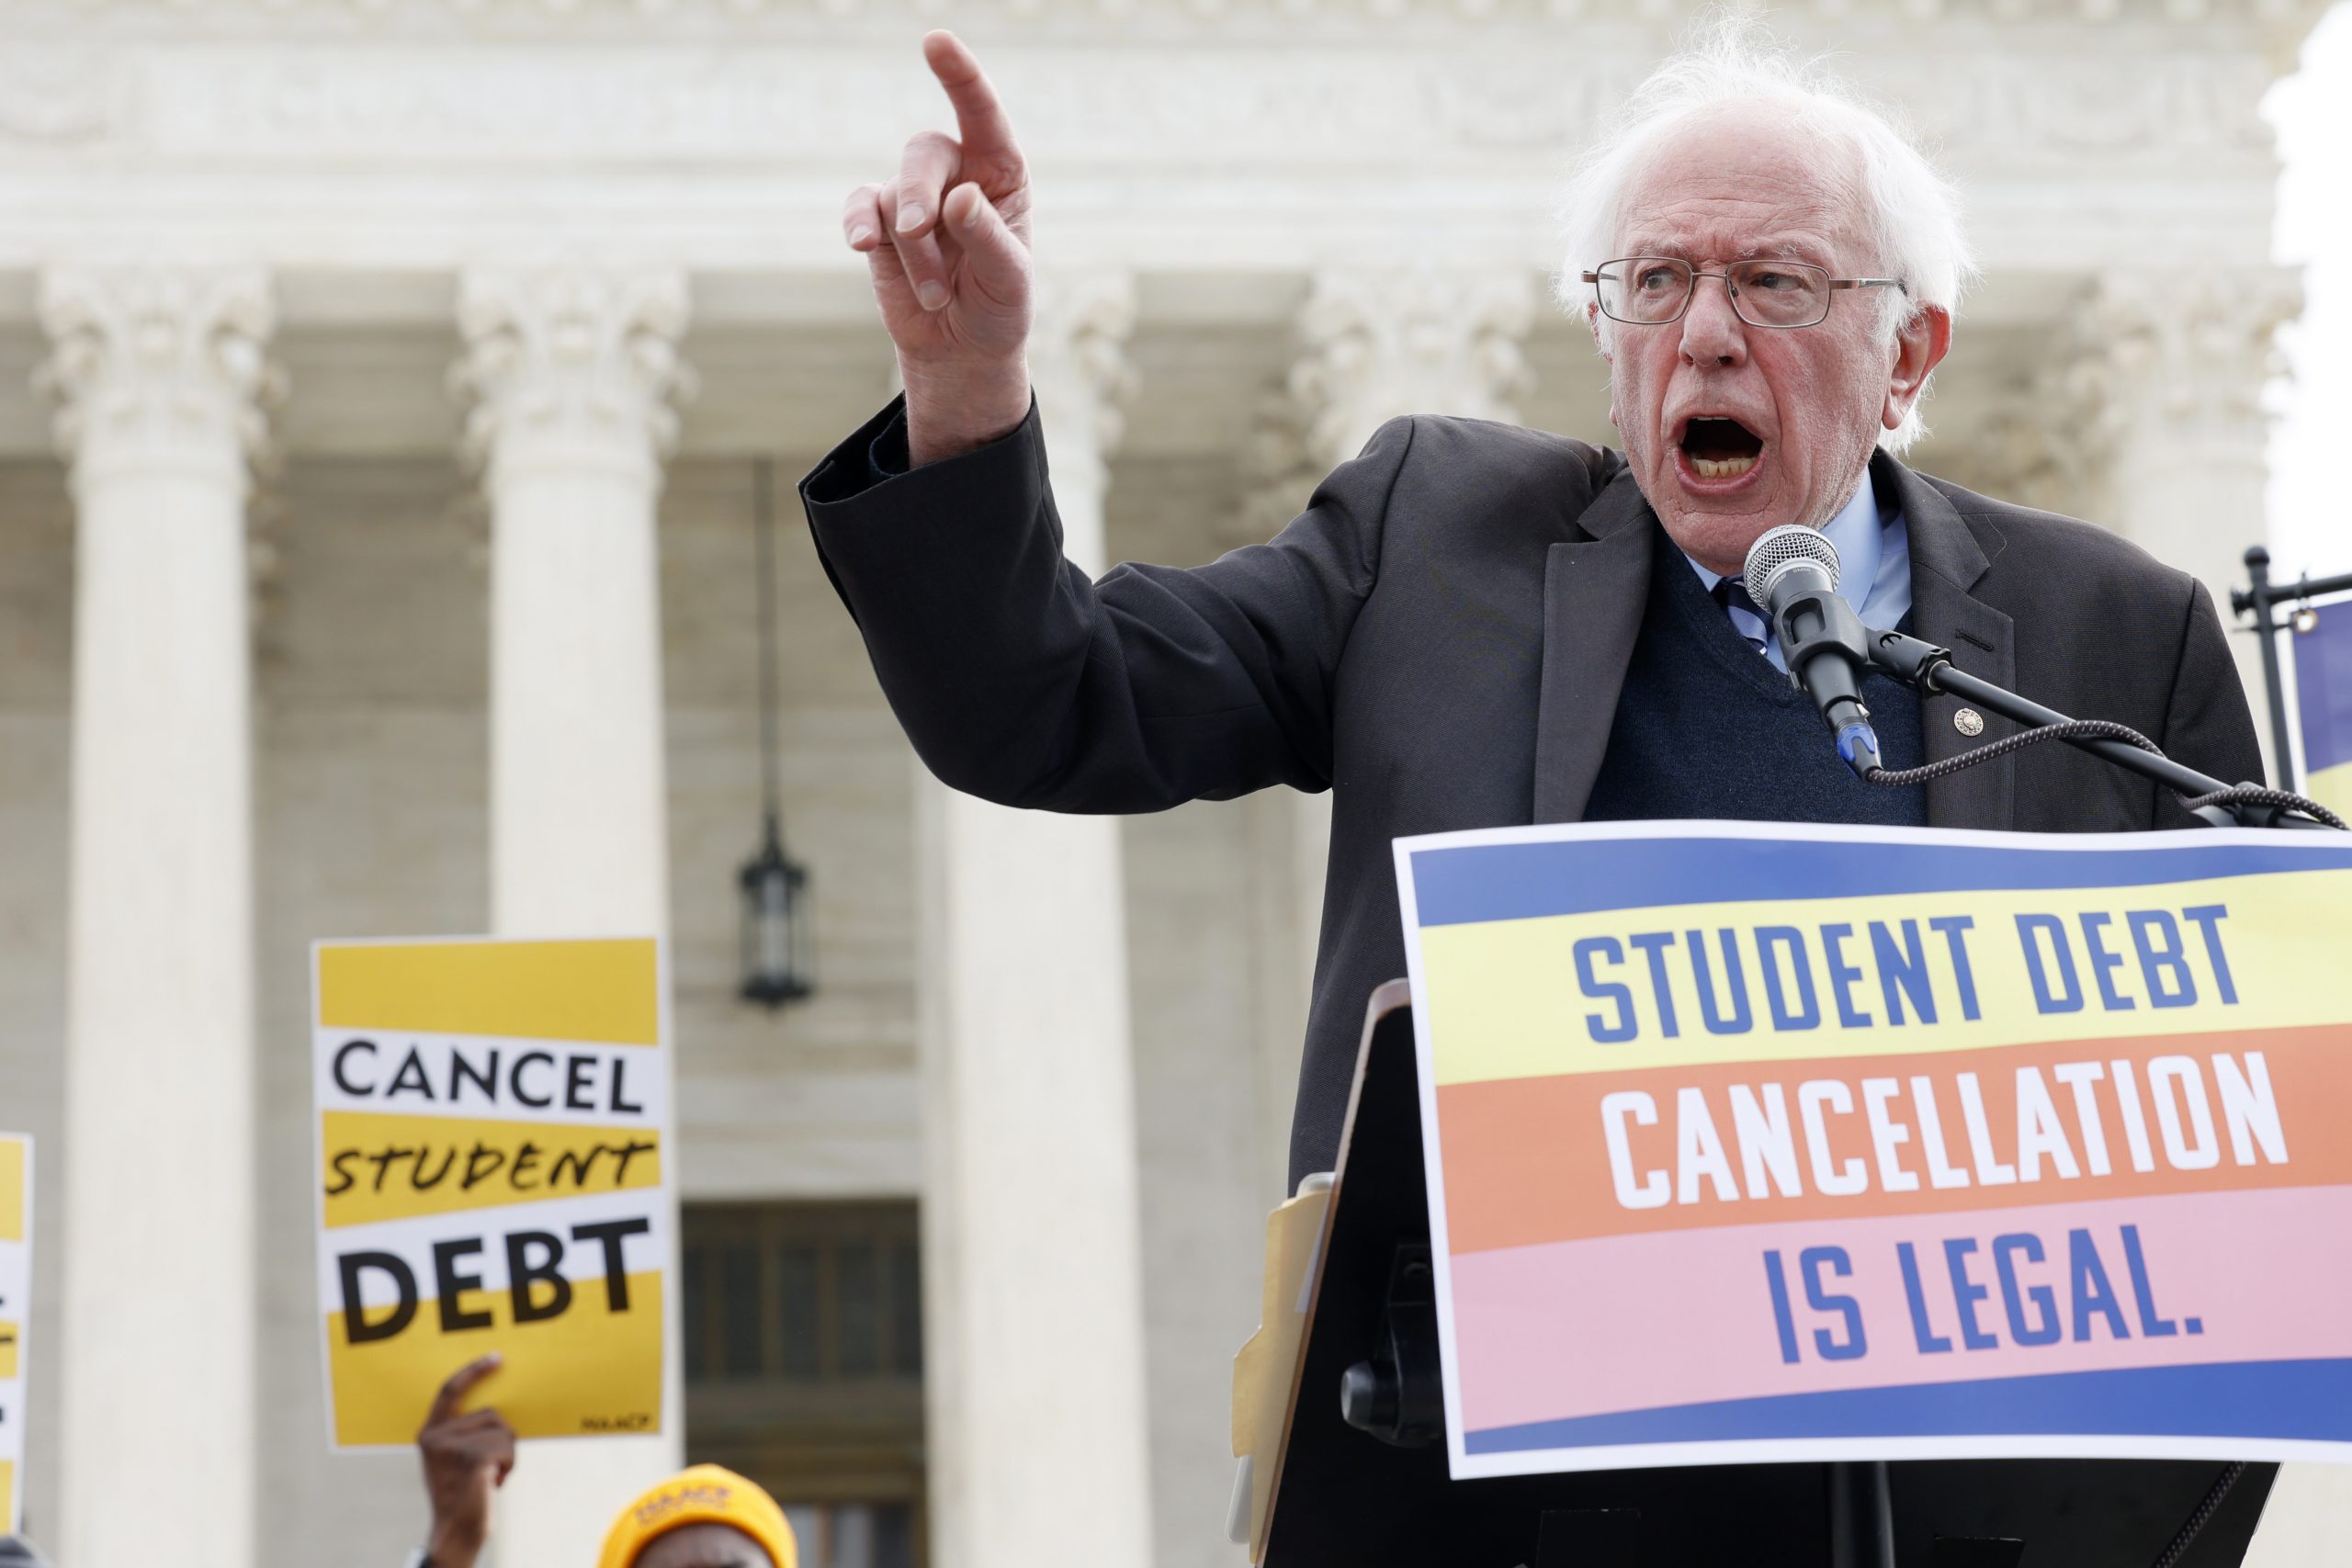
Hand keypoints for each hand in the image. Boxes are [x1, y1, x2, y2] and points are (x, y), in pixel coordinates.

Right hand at [417, 1354, 515, 1567]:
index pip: (449, 1390)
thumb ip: (463, 1431)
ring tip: (490, 1477)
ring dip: (507, 1455)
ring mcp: (452, 1448)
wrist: (456, 1532)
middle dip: (502, 1437)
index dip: (473, 1370)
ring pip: (505, 1431)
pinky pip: (509, 1447)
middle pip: (492, 1414)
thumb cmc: (462, 1493)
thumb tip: (497, 1406)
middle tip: (491, 1466)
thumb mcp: (453, 1458)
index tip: (497, 1357)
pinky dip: (510, 1465)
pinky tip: (494, 1484)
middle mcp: (436, 1437)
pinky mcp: (472, 1459)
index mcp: (429, 1433)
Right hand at [843, 31, 1033, 464]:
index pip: (982, 116)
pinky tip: (862, 245)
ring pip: (893, 194)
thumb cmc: (997, 308)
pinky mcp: (880, 226)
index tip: (936, 41)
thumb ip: (987, 237)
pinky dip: (859, 224)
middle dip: (918, 193)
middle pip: (924, 153)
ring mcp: (913, 198)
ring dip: (909, 247)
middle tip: (920, 231)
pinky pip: (860, 208)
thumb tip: (959, 197)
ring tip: (934, 293)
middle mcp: (957, 175)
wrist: (961, 351)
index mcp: (1001, 174)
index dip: (960, 77)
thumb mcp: (1008, 279)